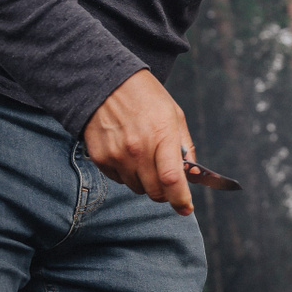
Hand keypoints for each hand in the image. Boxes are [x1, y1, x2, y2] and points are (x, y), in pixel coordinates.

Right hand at [83, 69, 194, 213]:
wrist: (105, 83)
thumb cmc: (145, 97)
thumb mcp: (174, 115)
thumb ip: (184, 147)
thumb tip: (191, 174)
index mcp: (161, 136)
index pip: (172, 181)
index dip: (181, 200)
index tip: (186, 208)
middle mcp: (138, 149)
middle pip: (155, 192)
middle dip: (165, 192)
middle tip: (167, 181)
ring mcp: (117, 155)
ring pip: (137, 188)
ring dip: (144, 181)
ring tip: (143, 156)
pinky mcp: (101, 158)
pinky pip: (118, 180)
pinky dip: (126, 174)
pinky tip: (126, 152)